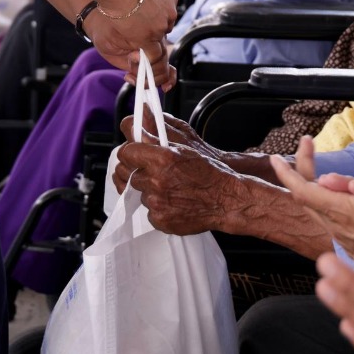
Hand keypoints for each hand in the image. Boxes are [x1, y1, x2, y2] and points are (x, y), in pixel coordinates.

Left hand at [81, 0, 178, 77]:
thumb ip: (128, 53)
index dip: (149, 52)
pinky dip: (161, 4)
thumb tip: (138, 58)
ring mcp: (169, 10)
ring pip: (167, 20)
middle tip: (138, 23)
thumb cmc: (110, 9)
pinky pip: (169, 5)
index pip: (157, 55)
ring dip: (158, 18)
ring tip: (141, 9)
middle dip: (152, 33)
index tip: (142, 47)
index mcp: (148, 39)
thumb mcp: (113, 41)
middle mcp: (161, 26)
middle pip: (162, 36)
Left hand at [113, 110, 243, 232]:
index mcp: (161, 159)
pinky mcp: (160, 219)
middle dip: (139, 173)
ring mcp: (157, 202)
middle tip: (154, 173)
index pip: (126, 153)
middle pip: (129, 175)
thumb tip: (135, 133)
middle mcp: (156, 181)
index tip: (134, 156)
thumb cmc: (210, 172)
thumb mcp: (184, 148)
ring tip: (171, 189)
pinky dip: (158, 207)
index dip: (130, 154)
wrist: (226, 200)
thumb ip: (156, 141)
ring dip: (150, 191)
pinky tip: (174, 202)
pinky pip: (149, 211)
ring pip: (139, 194)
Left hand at [270, 133, 353, 255]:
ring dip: (326, 186)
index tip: (275, 157)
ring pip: (321, 206)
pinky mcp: (348, 243)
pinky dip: (335, 199)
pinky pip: (333, 216)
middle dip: (303, 169)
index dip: (286, 172)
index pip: (302, 189)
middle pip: (307, 194)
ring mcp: (340, 236)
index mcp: (340, 211)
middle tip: (309, 146)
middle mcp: (334, 225)